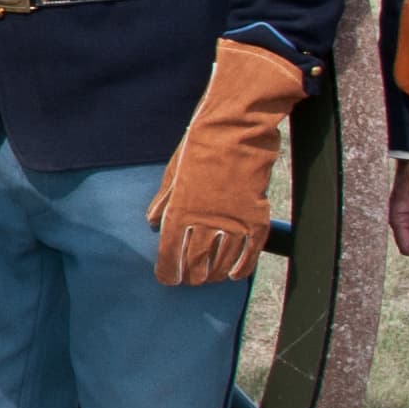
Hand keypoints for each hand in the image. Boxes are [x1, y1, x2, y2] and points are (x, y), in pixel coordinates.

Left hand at [147, 38, 307, 286]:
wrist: (236, 127)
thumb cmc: (200, 145)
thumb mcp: (173, 172)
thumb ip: (163, 201)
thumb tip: (151, 223)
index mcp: (180, 210)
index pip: (170, 253)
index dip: (168, 271)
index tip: (168, 279)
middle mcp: (205, 221)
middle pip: (195, 262)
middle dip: (190, 275)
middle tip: (189, 280)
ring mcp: (233, 222)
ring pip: (222, 262)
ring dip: (213, 274)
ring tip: (209, 278)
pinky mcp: (256, 218)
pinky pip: (249, 253)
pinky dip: (241, 268)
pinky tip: (233, 275)